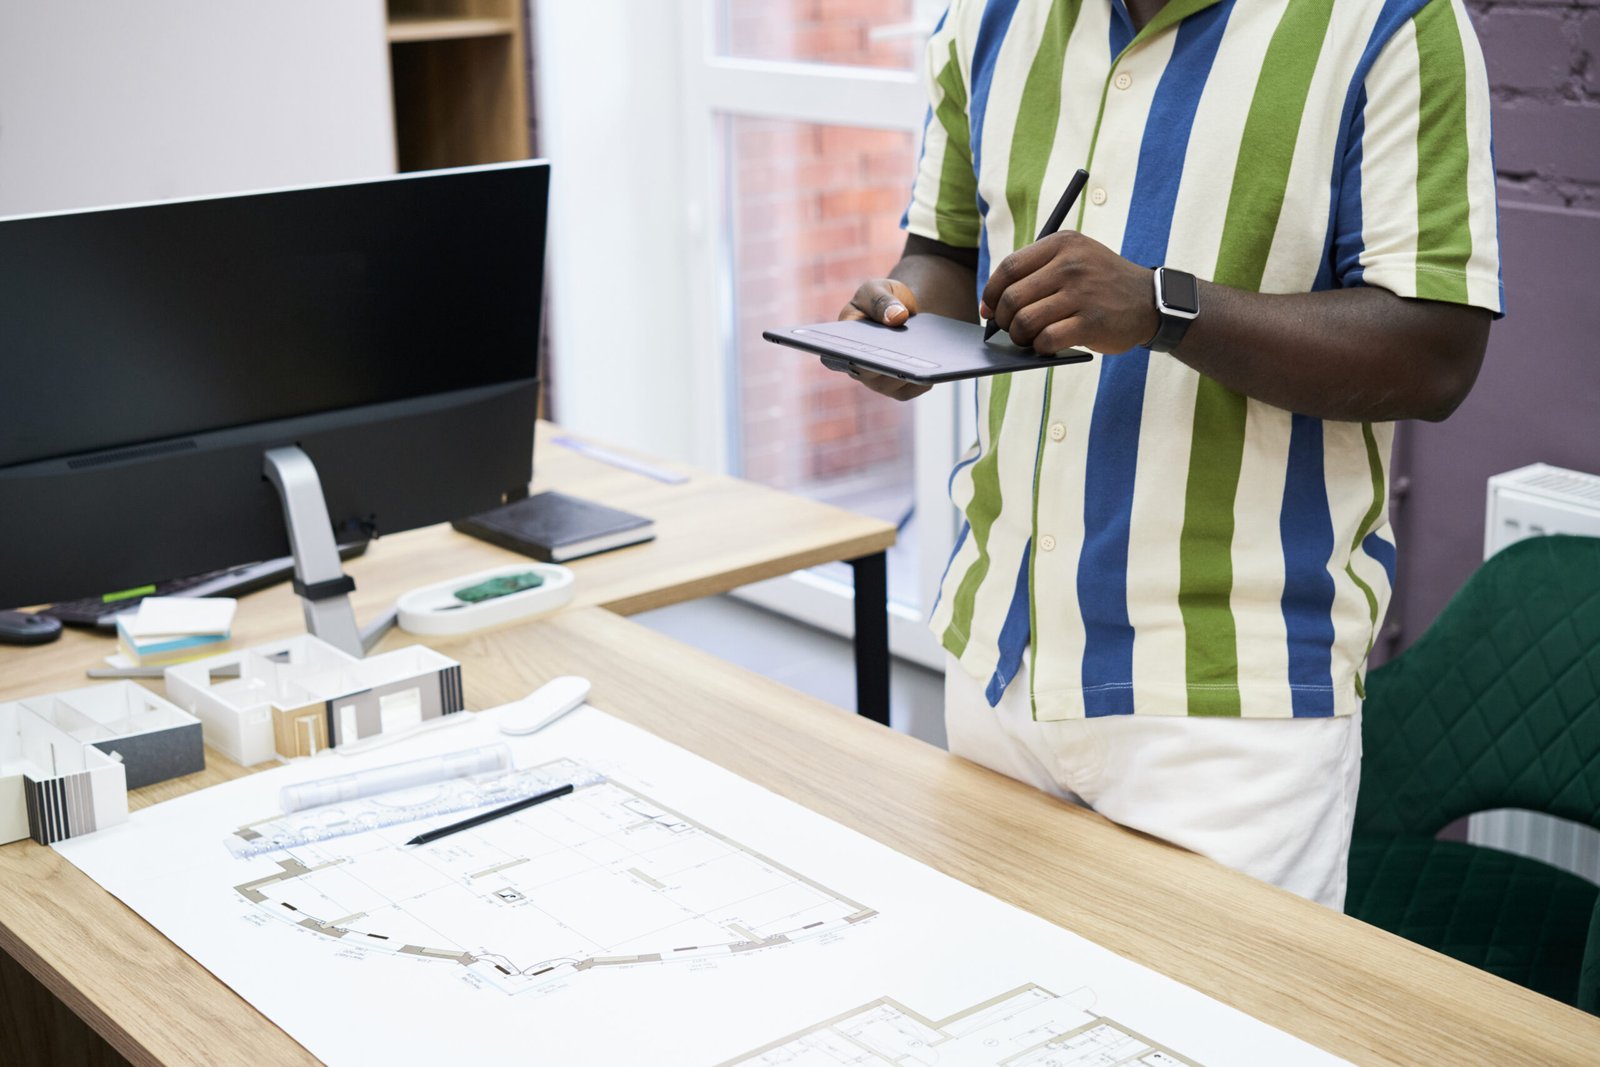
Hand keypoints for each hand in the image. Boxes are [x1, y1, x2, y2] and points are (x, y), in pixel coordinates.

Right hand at [828, 279, 930, 400]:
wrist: (905, 312)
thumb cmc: (883, 299)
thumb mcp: (878, 289)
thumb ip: (881, 300)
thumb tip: (896, 318)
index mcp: (841, 345)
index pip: (841, 357)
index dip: (851, 357)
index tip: (863, 353)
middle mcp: (858, 369)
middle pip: (871, 374)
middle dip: (887, 365)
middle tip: (904, 357)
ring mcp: (880, 381)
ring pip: (894, 383)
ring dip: (909, 372)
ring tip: (925, 360)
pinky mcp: (901, 388)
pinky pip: (914, 387)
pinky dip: (926, 377)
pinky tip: (937, 366)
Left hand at [980, 231, 1159, 354]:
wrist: (1148, 301)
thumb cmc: (1100, 283)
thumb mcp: (1075, 258)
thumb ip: (1036, 272)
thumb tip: (990, 306)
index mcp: (1062, 244)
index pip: (1009, 268)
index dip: (991, 293)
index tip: (988, 309)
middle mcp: (1070, 265)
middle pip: (1012, 298)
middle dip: (1003, 320)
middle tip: (1010, 329)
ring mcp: (1081, 293)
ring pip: (1025, 321)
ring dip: (1019, 337)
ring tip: (1027, 339)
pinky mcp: (1091, 322)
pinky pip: (1047, 340)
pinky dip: (1040, 348)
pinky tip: (1046, 346)